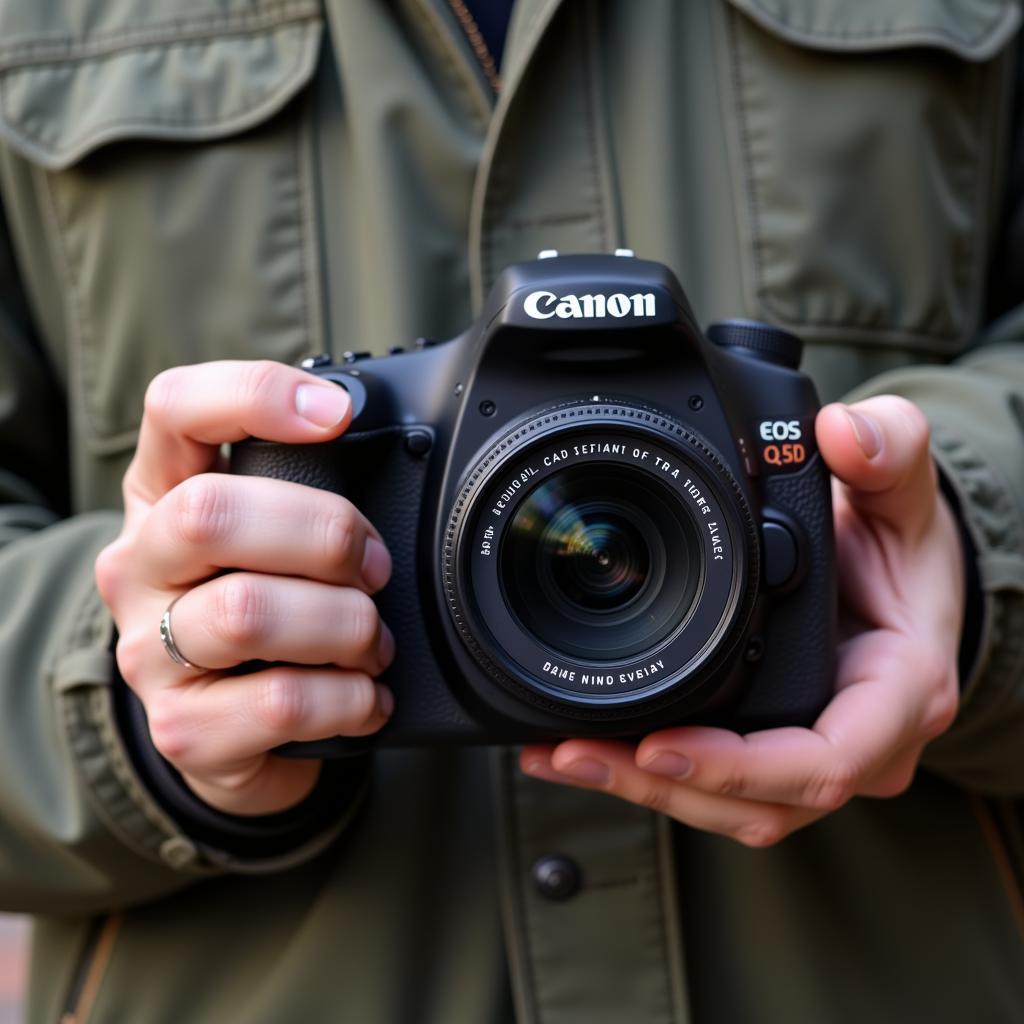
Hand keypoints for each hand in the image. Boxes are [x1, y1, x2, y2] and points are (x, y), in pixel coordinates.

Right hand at [95, 361, 393, 814]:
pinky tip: (364, 696)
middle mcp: (141, 567)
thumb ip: (303, 485)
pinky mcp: (182, 730)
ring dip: (345, 624)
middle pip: (211, 514)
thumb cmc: (263, 614)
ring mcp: (150, 652)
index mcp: (164, 496)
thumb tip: (362, 431)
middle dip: (324, 534)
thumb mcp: (270, 537)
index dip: (254, 394)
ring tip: (374, 641)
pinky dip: (348, 698)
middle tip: (374, 567)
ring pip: (248, 613)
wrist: (227, 731)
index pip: (174, 409)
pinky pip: (281, 703)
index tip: (336, 413)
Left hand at [521, 396, 962, 845]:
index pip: (821, 762)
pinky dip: (645, 776)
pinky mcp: (767, 753)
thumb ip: (888, 449)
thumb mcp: (902, 492)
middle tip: (575, 751)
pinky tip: (583, 748)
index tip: (659, 745)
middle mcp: (858, 747)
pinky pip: (710, 784)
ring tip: (558, 754)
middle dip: (661, 784)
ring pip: (724, 805)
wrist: (891, 582)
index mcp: (896, 694)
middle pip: (755, 801)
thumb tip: (844, 430)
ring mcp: (808, 759)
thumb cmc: (900, 551)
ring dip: (639, 789)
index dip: (736, 766)